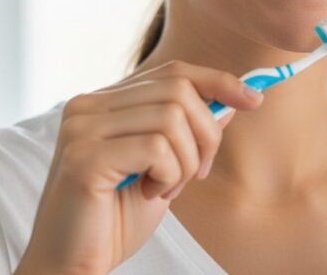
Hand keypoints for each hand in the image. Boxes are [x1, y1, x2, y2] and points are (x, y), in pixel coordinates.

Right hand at [14, 60, 263, 274]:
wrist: (72, 266)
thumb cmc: (115, 220)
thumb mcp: (167, 168)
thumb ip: (191, 132)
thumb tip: (234, 99)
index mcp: (104, 102)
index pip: (172, 71)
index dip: (218, 81)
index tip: (254, 100)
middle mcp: (87, 106)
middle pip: (179, 89)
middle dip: (206, 134)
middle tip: (196, 174)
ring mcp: (81, 128)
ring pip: (172, 117)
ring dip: (185, 162)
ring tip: (165, 189)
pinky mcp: (83, 156)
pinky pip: (156, 148)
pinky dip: (169, 175)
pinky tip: (150, 194)